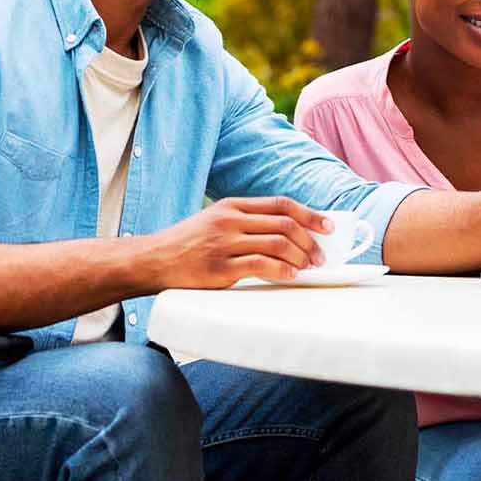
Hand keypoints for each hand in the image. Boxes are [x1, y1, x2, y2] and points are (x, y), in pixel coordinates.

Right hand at [143, 196, 329, 288]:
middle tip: (320, 256)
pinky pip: (261, 265)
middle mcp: (231, 220)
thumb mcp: (214, 221)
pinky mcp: (220, 267)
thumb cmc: (186, 244)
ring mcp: (225, 243)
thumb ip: (244, 223)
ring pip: (277, 243)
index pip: (280, 204)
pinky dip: (282, 270)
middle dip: (310, 240)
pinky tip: (291, 275)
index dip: (309, 214)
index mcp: (232, 206)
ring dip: (300, 256)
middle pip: (284, 224)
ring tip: (309, 267)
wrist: (153, 260)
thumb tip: (284, 234)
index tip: (327, 226)